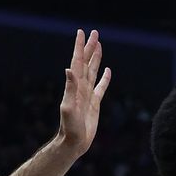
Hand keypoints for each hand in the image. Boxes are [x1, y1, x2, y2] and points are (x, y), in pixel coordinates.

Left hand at [56, 29, 110, 156]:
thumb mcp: (68, 108)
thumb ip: (69, 89)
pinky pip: (101, 86)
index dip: (80, 47)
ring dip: (96, 58)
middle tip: (94, 32)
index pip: (78, 62)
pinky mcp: (94, 103)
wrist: (73, 142)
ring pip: (93, 71)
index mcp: (75, 86)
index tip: (81, 33)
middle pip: (86, 62)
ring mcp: (88, 94)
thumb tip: (69, 69)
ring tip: (99, 45)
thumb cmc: (69, 128)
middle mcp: (81, 87)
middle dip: (89, 47)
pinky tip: (107, 70)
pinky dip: (104, 77)